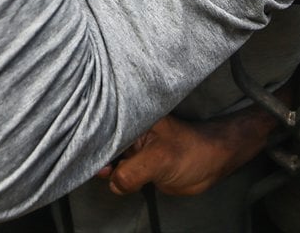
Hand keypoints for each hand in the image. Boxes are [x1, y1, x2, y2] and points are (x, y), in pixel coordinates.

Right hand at [95, 111, 276, 196]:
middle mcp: (128, 128)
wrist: (213, 163)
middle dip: (96, 154)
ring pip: (109, 156)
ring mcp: (132, 145)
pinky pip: (118, 167)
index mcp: (131, 117)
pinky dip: (113, 174)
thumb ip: (133, 172)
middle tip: (100, 168)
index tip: (86, 152)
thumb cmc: (192, 152)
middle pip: (102, 140)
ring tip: (106, 172)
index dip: (92, 138)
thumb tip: (113, 183)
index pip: (102, 125)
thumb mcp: (160, 161)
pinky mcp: (136, 160)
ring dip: (105, 167)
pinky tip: (112, 178)